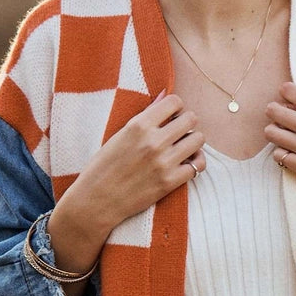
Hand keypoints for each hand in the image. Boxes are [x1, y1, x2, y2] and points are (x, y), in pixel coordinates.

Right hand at [48, 90, 205, 273]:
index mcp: (138, 125)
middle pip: (191, 119)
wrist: (96, 200)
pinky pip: (198, 166)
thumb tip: (164, 95)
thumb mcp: (119, 135)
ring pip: (198, 139)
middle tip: (179, 132)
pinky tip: (187, 163)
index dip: (176, 108)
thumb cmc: (103, 166)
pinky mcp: (169, 182)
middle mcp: (153, 141)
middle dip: (186, 123)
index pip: (174, 102)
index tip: (171, 116)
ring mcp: (163, 162)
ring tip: (184, 147)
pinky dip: (196, 163)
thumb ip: (144, 116)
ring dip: (193, 141)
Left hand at [264, 73, 295, 194]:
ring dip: (275, 132)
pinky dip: (282, 153)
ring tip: (285, 135)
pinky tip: (291, 152)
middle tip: (282, 117)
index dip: (286, 93)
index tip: (291, 100)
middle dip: (275, 112)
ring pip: (271, 133)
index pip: (287, 90)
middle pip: (273, 110)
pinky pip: (279, 156)